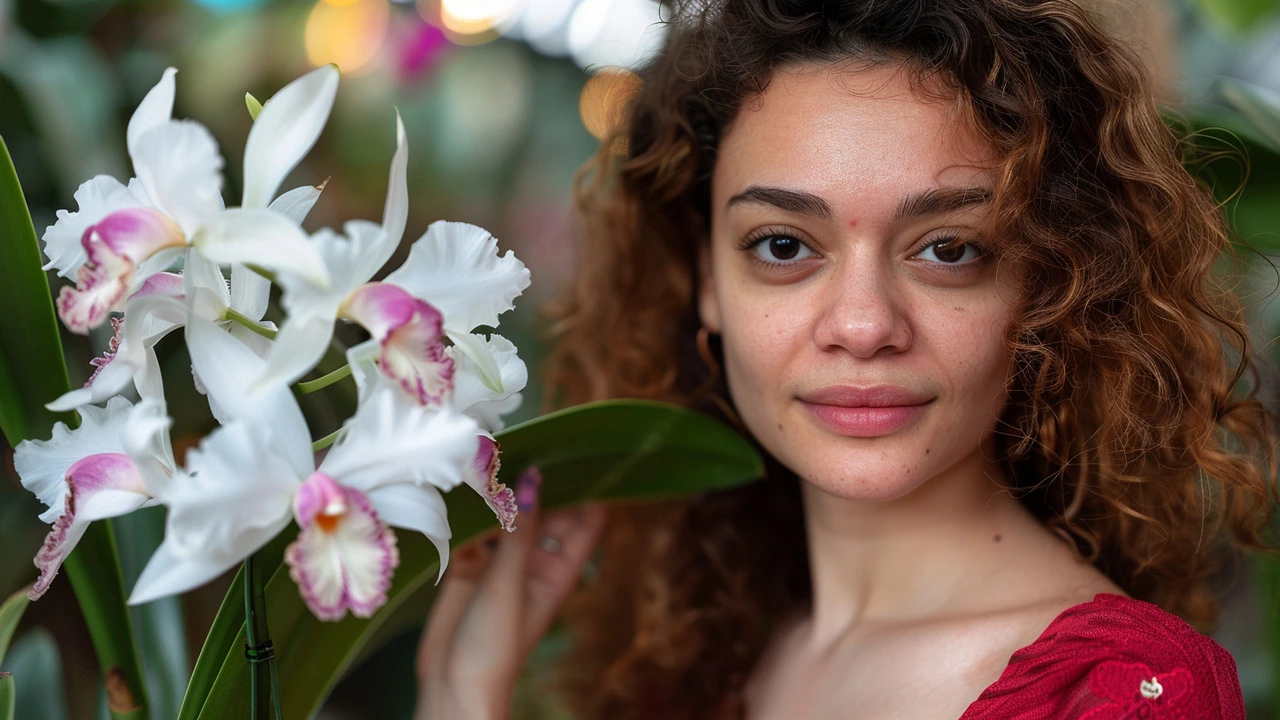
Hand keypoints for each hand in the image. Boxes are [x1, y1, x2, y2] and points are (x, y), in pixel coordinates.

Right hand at [415, 469, 607, 719]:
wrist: (452, 688)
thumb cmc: (495, 645)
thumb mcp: (511, 582)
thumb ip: (520, 529)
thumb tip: (532, 477)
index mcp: (559, 571)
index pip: (586, 520)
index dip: (590, 487)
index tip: (586, 449)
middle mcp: (533, 563)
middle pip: (544, 511)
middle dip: (534, 482)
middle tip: (524, 440)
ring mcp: (500, 564)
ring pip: (505, 517)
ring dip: (496, 494)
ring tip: (486, 456)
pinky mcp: (467, 567)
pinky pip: (471, 530)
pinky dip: (467, 512)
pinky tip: (459, 486)